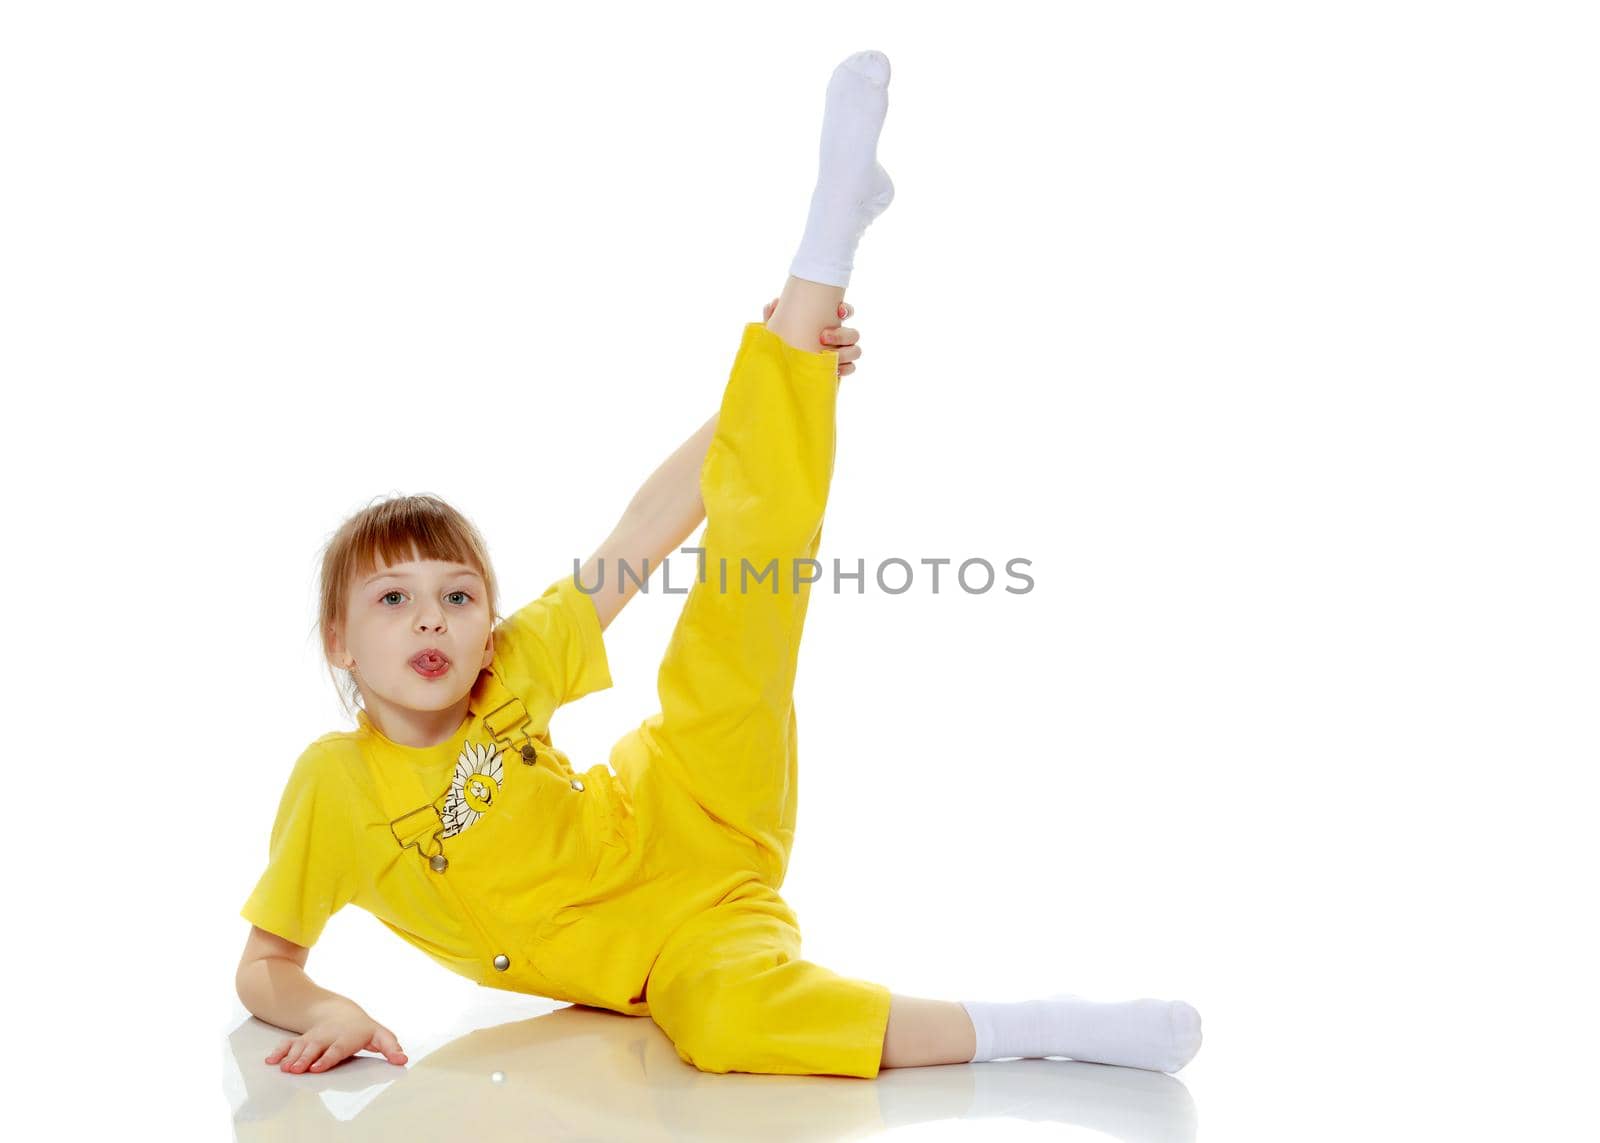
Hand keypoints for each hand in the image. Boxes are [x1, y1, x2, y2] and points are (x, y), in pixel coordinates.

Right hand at [264, 1004, 407, 1073]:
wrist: (341, 1012)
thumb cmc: (362, 1029)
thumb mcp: (380, 1035)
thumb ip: (390, 1047)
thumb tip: (402, 1059)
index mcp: (345, 1038)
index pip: (336, 1049)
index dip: (327, 1058)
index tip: (318, 1067)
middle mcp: (326, 1038)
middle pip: (314, 1049)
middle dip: (304, 1059)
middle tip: (296, 1070)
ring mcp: (313, 1039)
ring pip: (299, 1047)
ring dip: (290, 1057)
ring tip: (283, 1068)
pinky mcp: (302, 1041)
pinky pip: (288, 1044)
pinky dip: (278, 1051)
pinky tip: (270, 1061)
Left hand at [762, 298, 860, 376]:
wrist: (781, 368)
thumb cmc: (782, 343)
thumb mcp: (776, 329)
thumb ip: (774, 315)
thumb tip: (774, 302)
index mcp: (827, 322)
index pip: (845, 312)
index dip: (847, 311)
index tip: (838, 311)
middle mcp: (837, 337)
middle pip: (854, 333)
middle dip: (842, 335)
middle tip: (822, 336)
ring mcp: (841, 353)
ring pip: (856, 350)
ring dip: (846, 352)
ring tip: (828, 355)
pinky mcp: (839, 368)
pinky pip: (851, 368)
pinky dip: (846, 368)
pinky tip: (834, 368)